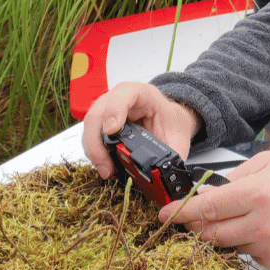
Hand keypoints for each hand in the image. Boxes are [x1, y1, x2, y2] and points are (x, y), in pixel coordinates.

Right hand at [82, 82, 202, 178]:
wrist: (170, 124)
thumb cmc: (172, 126)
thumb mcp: (178, 139)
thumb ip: (173, 156)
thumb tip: (164, 177)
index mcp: (144, 95)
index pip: (125, 92)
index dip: (115, 109)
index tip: (112, 131)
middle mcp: (121, 99)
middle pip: (98, 111)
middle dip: (97, 140)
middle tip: (106, 165)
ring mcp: (108, 110)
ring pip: (90, 124)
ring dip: (93, 149)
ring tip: (107, 170)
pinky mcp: (102, 123)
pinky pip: (90, 135)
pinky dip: (95, 152)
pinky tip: (105, 165)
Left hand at [158, 147, 269, 269]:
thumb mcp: (266, 162)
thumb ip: (232, 180)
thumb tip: (205, 196)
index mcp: (256, 194)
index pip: (207, 209)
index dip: (181, 213)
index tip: (163, 215)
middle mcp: (262, 223)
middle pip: (212, 234)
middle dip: (196, 226)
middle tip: (191, 219)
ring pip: (230, 246)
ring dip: (224, 234)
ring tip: (241, 216)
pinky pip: (251, 256)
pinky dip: (248, 243)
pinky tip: (263, 227)